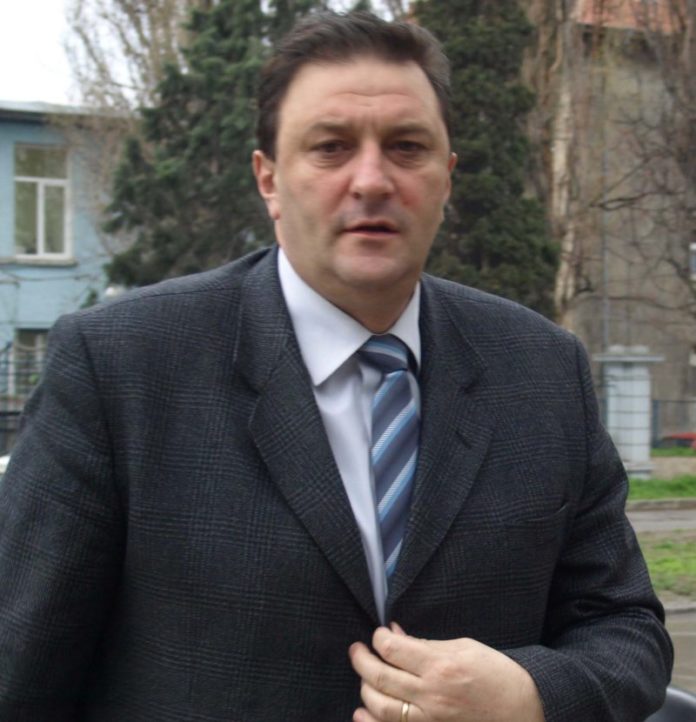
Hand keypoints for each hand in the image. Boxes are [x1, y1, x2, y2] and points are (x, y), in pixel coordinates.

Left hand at [348, 623, 543, 721]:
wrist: (523, 711)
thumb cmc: (496, 674)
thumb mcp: (463, 647)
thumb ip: (425, 642)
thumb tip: (395, 633)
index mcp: (440, 666)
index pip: (392, 650)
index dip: (378, 638)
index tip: (377, 635)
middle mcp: (431, 695)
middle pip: (380, 678)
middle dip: (361, 661)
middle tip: (356, 651)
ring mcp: (430, 721)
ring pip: (380, 707)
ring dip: (364, 690)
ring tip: (363, 678)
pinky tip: (361, 713)